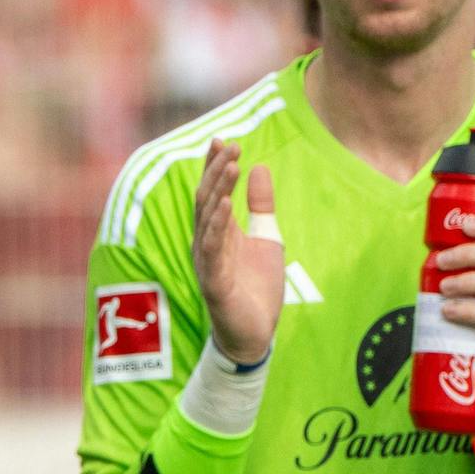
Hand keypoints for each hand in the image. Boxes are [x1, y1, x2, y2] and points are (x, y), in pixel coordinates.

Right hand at [191, 139, 281, 365]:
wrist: (256, 334)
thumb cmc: (256, 287)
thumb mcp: (268, 238)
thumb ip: (261, 206)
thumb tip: (260, 168)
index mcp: (217, 231)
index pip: (212, 191)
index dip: (214, 166)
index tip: (223, 140)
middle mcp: (206, 242)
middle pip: (207, 199)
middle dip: (217, 170)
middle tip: (230, 145)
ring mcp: (207, 261)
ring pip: (207, 218)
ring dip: (218, 190)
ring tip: (231, 165)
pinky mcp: (214, 280)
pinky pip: (212, 248)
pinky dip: (217, 225)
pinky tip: (226, 204)